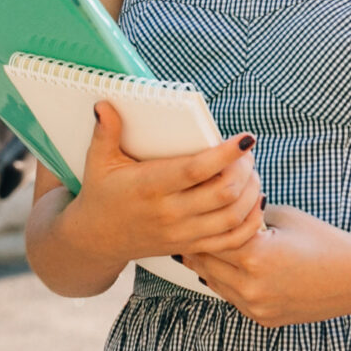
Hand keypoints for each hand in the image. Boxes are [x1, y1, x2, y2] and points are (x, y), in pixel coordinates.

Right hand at [59, 103, 262, 270]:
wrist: (96, 240)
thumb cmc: (102, 195)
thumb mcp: (98, 162)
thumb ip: (106, 132)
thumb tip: (105, 104)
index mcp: (149, 186)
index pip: (196, 170)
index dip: (225, 154)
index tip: (245, 138)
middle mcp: (169, 212)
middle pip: (223, 193)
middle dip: (244, 170)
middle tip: (246, 153)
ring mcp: (182, 233)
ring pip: (233, 217)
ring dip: (251, 193)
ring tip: (251, 173)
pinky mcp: (190, 246)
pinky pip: (231, 241)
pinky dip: (250, 223)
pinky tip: (253, 203)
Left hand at [183, 204, 350, 328]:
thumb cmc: (324, 241)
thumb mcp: (283, 216)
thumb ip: (248, 214)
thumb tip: (221, 208)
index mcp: (254, 256)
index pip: (208, 237)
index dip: (198, 223)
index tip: (188, 213)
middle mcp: (251, 286)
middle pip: (204, 264)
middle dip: (196, 245)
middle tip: (183, 229)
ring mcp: (256, 307)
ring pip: (214, 284)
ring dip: (206, 266)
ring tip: (195, 248)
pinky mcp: (264, 319)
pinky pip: (232, 299)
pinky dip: (225, 282)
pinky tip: (221, 268)